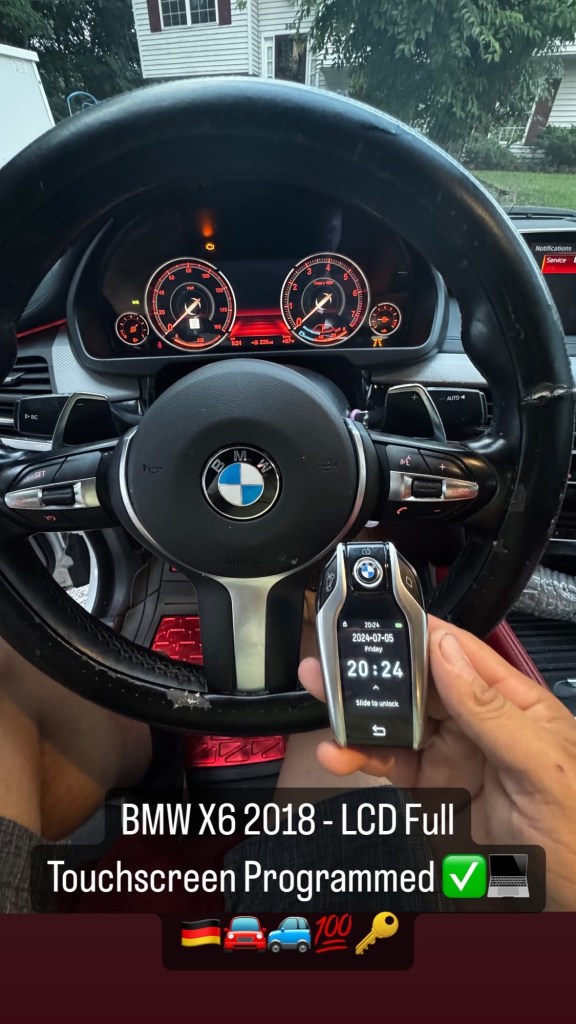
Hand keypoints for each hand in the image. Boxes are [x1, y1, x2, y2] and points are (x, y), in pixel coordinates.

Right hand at [298, 615, 575, 910]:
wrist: (574, 902)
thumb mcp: (543, 764)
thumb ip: (491, 710)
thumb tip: (447, 653)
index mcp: (513, 703)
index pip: (460, 653)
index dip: (418, 634)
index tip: (380, 621)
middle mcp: (479, 724)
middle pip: (418, 684)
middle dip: (375, 669)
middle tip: (336, 659)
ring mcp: (453, 758)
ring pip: (396, 722)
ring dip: (358, 713)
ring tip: (326, 699)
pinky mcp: (433, 792)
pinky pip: (389, 766)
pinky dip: (358, 757)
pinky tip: (339, 752)